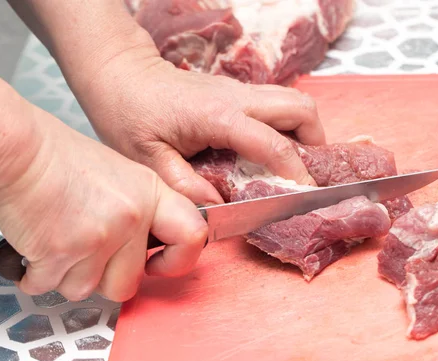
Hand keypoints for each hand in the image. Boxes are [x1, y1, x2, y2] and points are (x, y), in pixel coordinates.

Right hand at [0, 108, 207, 301]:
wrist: (16, 149)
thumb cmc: (59, 159)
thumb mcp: (120, 176)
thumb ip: (139, 211)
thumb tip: (143, 248)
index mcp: (151, 194)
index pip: (192, 237)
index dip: (178, 261)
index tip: (157, 264)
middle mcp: (131, 218)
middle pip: (127, 284)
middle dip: (102, 278)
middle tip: (84, 251)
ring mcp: (98, 238)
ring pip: (84, 290)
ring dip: (65, 274)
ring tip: (55, 237)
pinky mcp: (60, 253)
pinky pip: (47, 286)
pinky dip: (37, 274)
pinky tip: (35, 243)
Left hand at [73, 55, 325, 205]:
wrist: (121, 74)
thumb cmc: (130, 114)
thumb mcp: (148, 159)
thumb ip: (184, 186)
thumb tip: (217, 207)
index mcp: (218, 116)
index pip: (273, 144)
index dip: (296, 173)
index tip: (303, 196)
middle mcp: (237, 97)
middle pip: (301, 108)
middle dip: (316, 143)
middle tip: (305, 176)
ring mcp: (239, 91)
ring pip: (293, 101)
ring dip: (305, 132)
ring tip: (293, 167)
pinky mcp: (236, 93)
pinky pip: (276, 105)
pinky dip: (286, 127)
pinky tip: (269, 154)